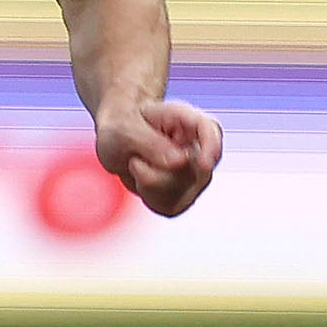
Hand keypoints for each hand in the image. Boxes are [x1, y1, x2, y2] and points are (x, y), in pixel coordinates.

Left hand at [96, 97, 221, 217]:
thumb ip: (151, 143)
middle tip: (134, 161)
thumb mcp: (123, 131)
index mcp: (183, 119)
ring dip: (151, 187)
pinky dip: (151, 199)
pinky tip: (141, 182)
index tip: (204, 165)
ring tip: (136, 166)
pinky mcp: (183, 194)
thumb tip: (181, 162)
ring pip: (184, 194)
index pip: (210, 129)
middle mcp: (194, 145)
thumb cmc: (120, 128)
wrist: (113, 143)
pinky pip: (173, 207)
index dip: (213, 147)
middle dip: (160, 176)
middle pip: (198, 172)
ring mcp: (193, 171)